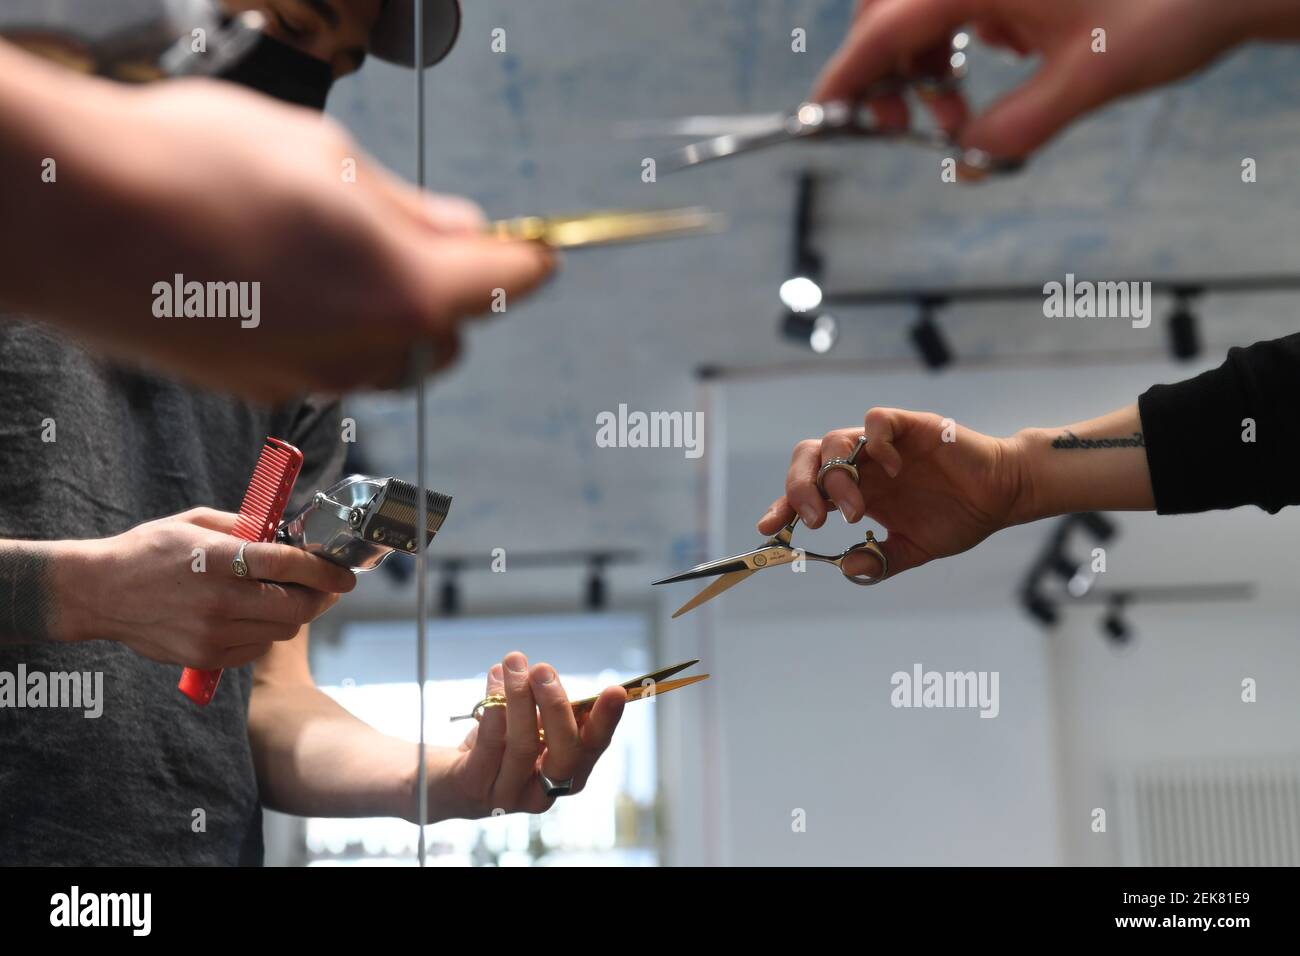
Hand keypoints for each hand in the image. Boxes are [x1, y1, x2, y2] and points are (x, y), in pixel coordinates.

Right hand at [2, 52, 554, 400]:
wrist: (70, 217)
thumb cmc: (196, 162)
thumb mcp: (323, 154)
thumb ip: (406, 206)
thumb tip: (460, 229)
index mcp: (407, 286)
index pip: (507, 279)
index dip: (528, 256)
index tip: (536, 245)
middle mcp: (369, 351)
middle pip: (451, 338)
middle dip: (454, 295)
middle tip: (422, 239)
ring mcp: (311, 378)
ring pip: (390, 363)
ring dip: (393, 319)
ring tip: (340, 255)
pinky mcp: (260, 387)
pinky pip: (329, 369)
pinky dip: (335, 334)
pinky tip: (286, 283)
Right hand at [65, 508, 354, 667]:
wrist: (99, 592)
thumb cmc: (149, 551)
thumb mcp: (196, 521)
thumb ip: (244, 527)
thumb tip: (284, 533)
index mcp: (220, 559)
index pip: (290, 565)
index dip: (325, 570)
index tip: (344, 574)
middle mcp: (220, 600)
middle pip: (296, 607)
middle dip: (320, 597)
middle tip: (327, 588)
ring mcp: (213, 633)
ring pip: (281, 630)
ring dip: (293, 615)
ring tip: (288, 597)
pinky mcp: (206, 656)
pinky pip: (256, 647)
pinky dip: (266, 632)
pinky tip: (255, 615)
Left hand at [427, 652, 626, 817]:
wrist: (442, 780)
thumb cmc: (494, 747)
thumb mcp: (529, 727)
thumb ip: (547, 710)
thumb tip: (552, 677)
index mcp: (565, 774)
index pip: (592, 747)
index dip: (606, 720)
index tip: (616, 690)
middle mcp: (542, 792)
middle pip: (564, 753)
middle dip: (557, 706)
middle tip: (544, 670)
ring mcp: (508, 795)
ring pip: (523, 745)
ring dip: (520, 696)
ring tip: (515, 662)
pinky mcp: (474, 787)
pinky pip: (489, 744)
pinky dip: (494, 707)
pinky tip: (495, 678)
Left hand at [755, 408, 1028, 579]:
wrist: (1001, 495)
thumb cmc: (958, 516)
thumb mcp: (914, 549)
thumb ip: (881, 560)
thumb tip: (847, 569)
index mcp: (856, 491)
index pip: (806, 490)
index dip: (782, 506)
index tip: (768, 527)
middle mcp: (862, 464)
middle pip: (808, 458)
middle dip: (799, 487)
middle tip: (811, 519)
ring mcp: (883, 445)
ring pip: (835, 440)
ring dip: (836, 476)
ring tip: (854, 511)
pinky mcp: (911, 426)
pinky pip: (877, 421)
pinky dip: (875, 443)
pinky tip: (890, 469)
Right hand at [816, 0, 1255, 163]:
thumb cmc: (1167, 4)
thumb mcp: (1084, 80)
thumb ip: (1012, 130)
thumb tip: (964, 166)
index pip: (883, 28)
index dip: (845, 79)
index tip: (818, 119)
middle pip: (888, 13)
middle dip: (882, 74)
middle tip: (901, 130)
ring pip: (919, 11)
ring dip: (921, 66)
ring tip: (955, 116)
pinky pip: (956, 4)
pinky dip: (954, 44)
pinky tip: (985, 75)